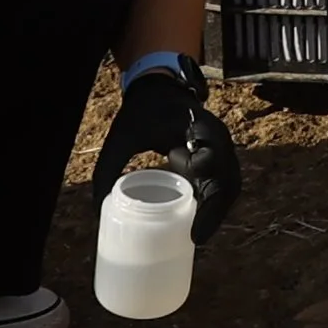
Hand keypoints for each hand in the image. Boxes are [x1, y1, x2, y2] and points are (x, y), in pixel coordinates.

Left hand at [105, 53, 237, 222]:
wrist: (160, 89)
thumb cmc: (142, 112)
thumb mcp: (122, 136)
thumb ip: (108, 168)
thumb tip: (97, 209)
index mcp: (198, 128)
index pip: (212, 160)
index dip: (207, 193)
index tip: (194, 215)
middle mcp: (217, 139)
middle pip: (228, 180)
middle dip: (215, 211)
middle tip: (196, 238)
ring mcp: (220, 148)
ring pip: (230, 185)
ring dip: (217, 211)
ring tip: (198, 236)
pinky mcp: (215, 158)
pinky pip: (222, 184)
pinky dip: (214, 204)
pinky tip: (199, 223)